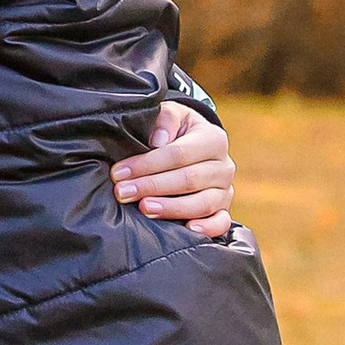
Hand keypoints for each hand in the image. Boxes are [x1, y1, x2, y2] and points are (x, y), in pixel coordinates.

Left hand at [112, 98, 234, 239]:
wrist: (195, 144)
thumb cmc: (176, 130)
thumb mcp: (172, 114)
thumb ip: (165, 119)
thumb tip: (157, 141)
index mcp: (213, 139)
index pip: (178, 154)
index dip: (147, 164)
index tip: (119, 173)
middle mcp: (223, 166)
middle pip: (188, 180)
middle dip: (151, 187)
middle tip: (122, 192)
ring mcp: (225, 190)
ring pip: (202, 203)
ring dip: (171, 208)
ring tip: (144, 209)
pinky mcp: (224, 210)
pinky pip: (221, 223)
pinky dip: (207, 228)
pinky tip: (187, 229)